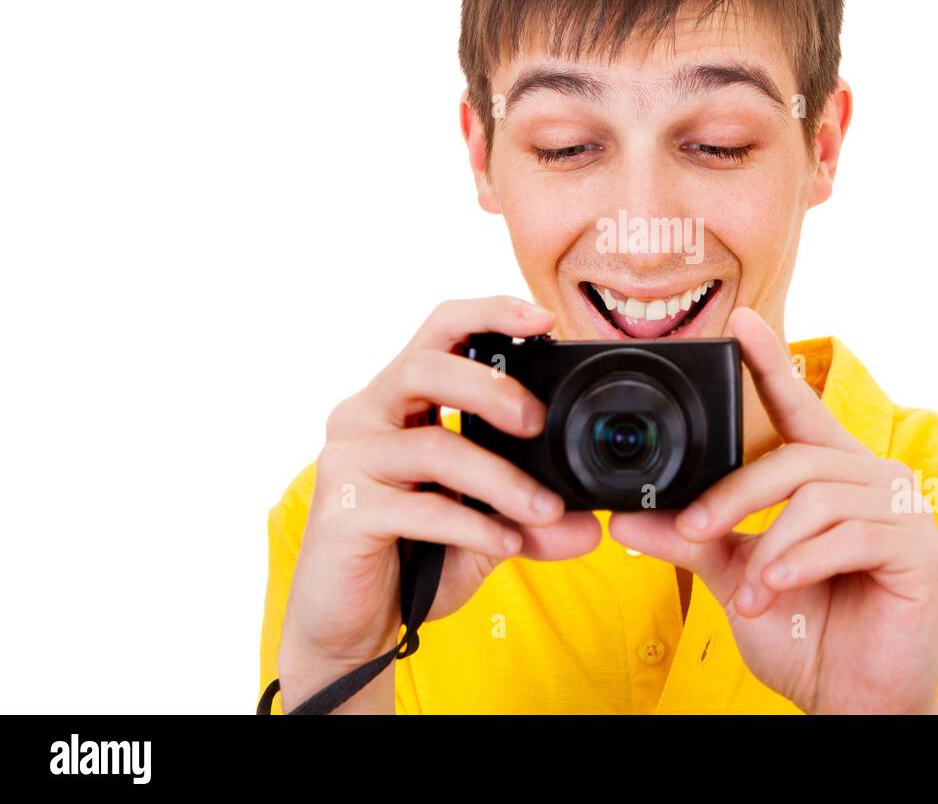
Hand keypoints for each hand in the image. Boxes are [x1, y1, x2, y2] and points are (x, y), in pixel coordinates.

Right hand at [278, 296, 601, 710]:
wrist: (351, 628)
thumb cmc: (413, 560)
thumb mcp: (486, 532)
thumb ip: (533, 520)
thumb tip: (591, 525)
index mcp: (400, 401)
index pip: (439, 330)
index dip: (489, 313)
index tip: (543, 319)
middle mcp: (366, 416)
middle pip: (426, 367)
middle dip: (492, 388)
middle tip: (539, 423)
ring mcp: (348, 460)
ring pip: (432, 445)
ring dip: (500, 478)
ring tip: (545, 509)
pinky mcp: (342, 509)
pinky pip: (418, 507)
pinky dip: (471, 524)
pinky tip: (504, 543)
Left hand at [608, 307, 937, 713]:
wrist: (852, 702)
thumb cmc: (804, 633)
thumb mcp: (737, 577)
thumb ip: (692, 540)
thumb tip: (627, 517)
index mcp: (832, 476)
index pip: (799, 408)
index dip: (771, 363)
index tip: (740, 321)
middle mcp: (873, 479)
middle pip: (795, 457)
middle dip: (735, 493)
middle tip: (693, 529)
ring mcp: (904, 510)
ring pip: (817, 496)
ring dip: (770, 546)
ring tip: (751, 593)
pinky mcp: (921, 548)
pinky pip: (850, 534)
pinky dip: (803, 562)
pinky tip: (781, 591)